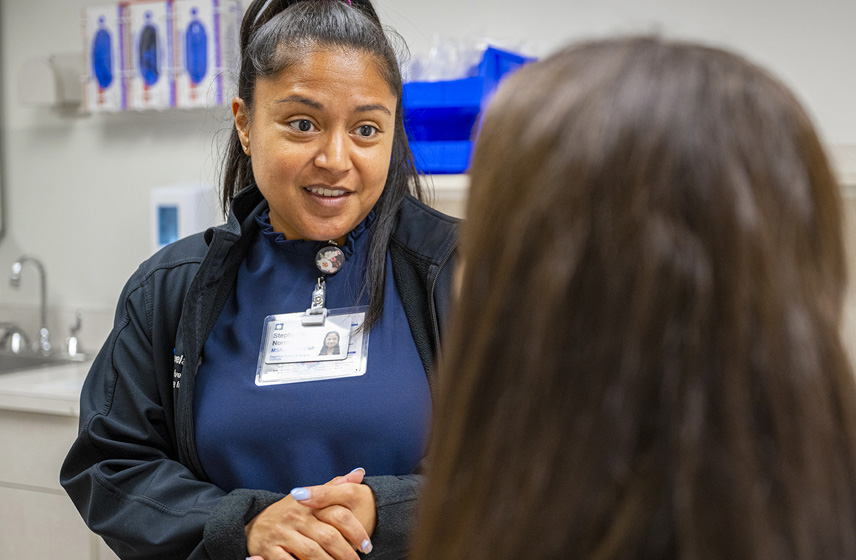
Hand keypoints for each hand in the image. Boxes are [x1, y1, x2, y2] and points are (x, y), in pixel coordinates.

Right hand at [245, 469, 377, 559]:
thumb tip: (360, 473)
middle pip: (328, 536)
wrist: (253, 526)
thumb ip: (333, 487)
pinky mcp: (268, 550)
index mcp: (308, 503)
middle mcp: (294, 516)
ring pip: (312, 552)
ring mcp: (280, 533)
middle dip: (346, 553)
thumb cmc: (289, 513)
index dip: (356, 531)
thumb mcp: (309, 497)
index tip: (367, 545)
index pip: (339, 515)